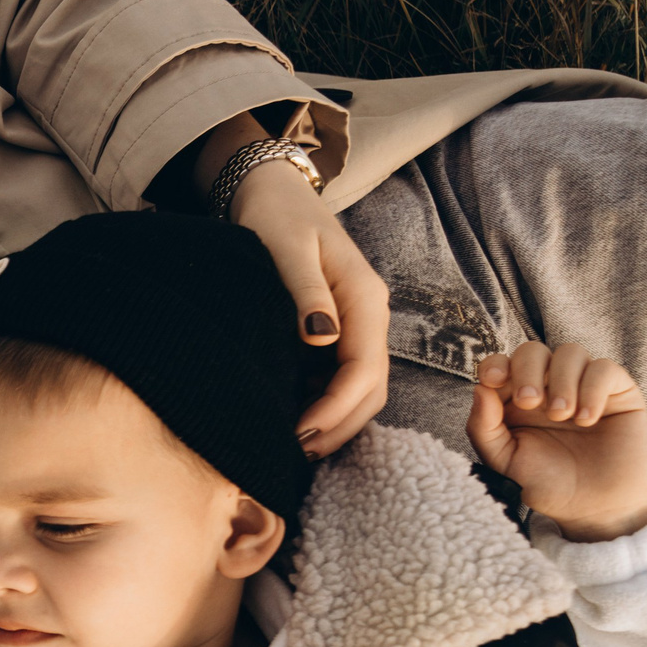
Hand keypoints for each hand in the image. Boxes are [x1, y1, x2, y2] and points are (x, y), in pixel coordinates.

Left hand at [231, 158, 389, 455]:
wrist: (274, 193)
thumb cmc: (277, 216)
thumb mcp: (286, 249)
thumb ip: (306, 293)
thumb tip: (323, 338)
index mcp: (365, 298)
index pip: (364, 370)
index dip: (336, 410)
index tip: (299, 435)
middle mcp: (370, 315)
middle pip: (372, 389)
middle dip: (339, 426)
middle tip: (294, 453)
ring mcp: (358, 324)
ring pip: (361, 388)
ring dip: (335, 421)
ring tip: (295, 445)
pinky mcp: (339, 330)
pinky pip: (342, 377)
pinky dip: (325, 404)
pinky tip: (295, 418)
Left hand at [469, 341, 646, 541]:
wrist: (595, 508)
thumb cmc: (548, 484)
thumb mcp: (505, 461)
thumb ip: (484, 428)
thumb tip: (479, 388)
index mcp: (514, 401)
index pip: (502, 364)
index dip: (496, 364)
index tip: (494, 380)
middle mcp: (548, 387)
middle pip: (533, 350)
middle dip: (527, 370)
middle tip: (530, 403)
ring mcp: (583, 386)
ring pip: (570, 352)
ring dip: (561, 380)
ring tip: (562, 416)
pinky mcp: (618, 391)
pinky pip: (604, 368)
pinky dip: (592, 389)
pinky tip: (587, 419)